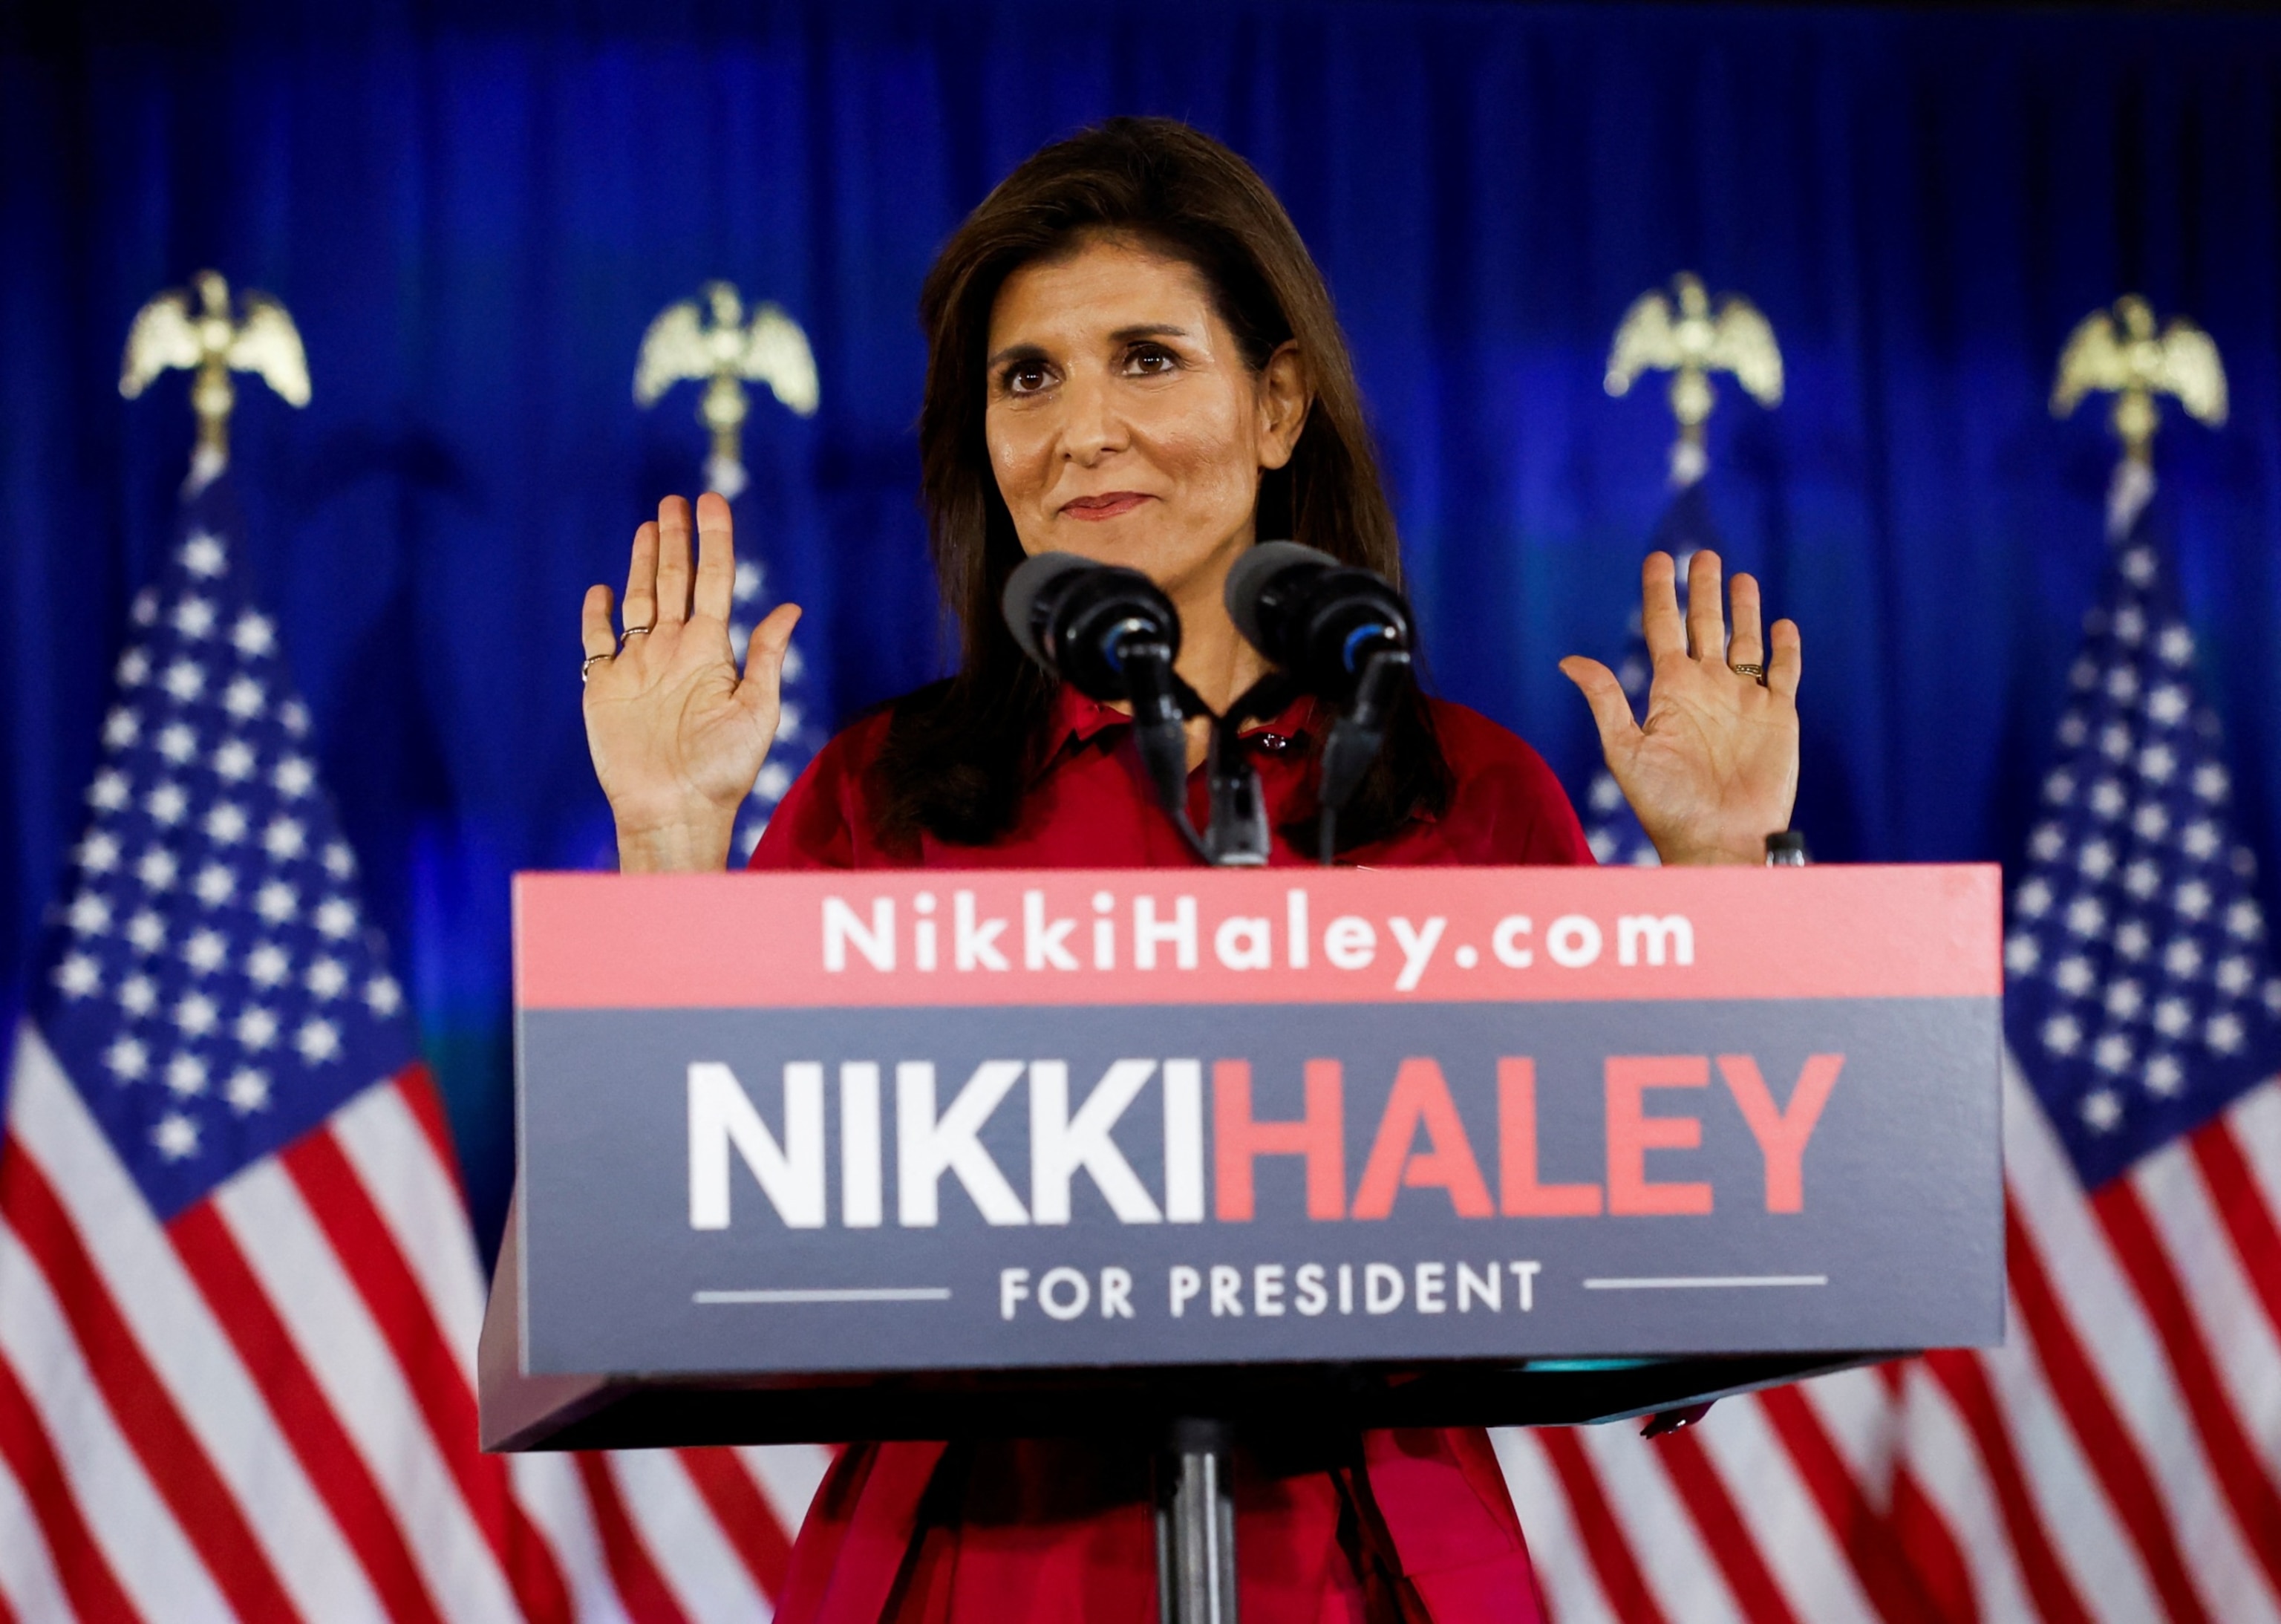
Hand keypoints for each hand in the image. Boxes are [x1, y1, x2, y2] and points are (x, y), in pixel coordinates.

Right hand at [581, 494, 799, 871]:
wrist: (674, 809)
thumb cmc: (722, 771)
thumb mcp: (757, 711)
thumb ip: (767, 657)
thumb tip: (790, 608)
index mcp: (712, 650)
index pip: (714, 580)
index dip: (714, 539)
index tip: (712, 501)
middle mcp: (675, 650)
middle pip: (675, 580)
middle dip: (677, 539)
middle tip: (677, 499)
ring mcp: (639, 665)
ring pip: (640, 599)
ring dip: (644, 563)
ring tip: (650, 526)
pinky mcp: (605, 686)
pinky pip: (597, 641)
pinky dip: (597, 614)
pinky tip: (602, 590)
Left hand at [1560, 550, 1800, 865]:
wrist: (1719, 840)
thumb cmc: (1667, 805)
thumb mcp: (1626, 751)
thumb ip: (1605, 701)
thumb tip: (1568, 660)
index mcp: (1670, 691)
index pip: (1663, 628)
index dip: (1660, 592)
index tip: (1657, 559)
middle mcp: (1707, 689)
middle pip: (1705, 625)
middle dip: (1703, 590)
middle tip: (1703, 555)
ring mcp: (1743, 701)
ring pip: (1746, 641)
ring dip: (1744, 609)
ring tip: (1740, 576)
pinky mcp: (1779, 716)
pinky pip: (1784, 673)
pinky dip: (1785, 648)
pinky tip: (1782, 625)